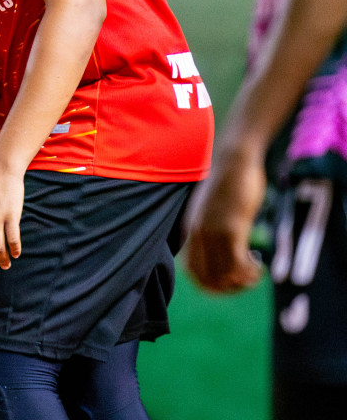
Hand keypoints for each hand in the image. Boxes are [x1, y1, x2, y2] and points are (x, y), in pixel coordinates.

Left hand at [185, 149, 265, 292]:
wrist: (234, 160)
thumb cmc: (227, 183)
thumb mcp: (211, 209)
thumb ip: (208, 227)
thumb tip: (217, 245)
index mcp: (190, 231)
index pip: (192, 273)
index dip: (212, 286)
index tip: (230, 283)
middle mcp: (197, 235)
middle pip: (207, 280)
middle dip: (229, 289)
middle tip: (246, 281)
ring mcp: (213, 232)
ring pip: (224, 276)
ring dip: (242, 282)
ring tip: (255, 272)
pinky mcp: (231, 228)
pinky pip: (237, 264)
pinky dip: (249, 273)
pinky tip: (259, 264)